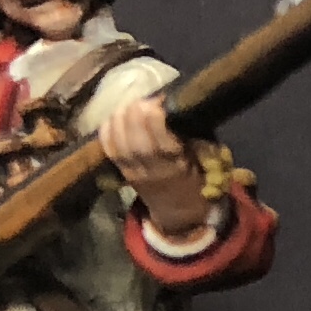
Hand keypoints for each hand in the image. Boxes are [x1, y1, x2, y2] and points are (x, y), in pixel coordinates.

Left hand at [102, 91, 212, 240]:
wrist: (180, 210)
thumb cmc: (195, 177)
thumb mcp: (204, 158)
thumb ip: (193, 136)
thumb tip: (177, 108)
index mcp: (178, 166)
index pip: (162, 143)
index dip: (155, 120)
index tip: (157, 101)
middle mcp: (154, 170)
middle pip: (137, 144)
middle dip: (134, 117)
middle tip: (138, 100)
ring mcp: (135, 173)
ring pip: (120, 147)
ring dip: (119, 122)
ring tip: (125, 105)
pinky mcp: (123, 173)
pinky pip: (110, 153)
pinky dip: (107, 133)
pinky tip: (111, 118)